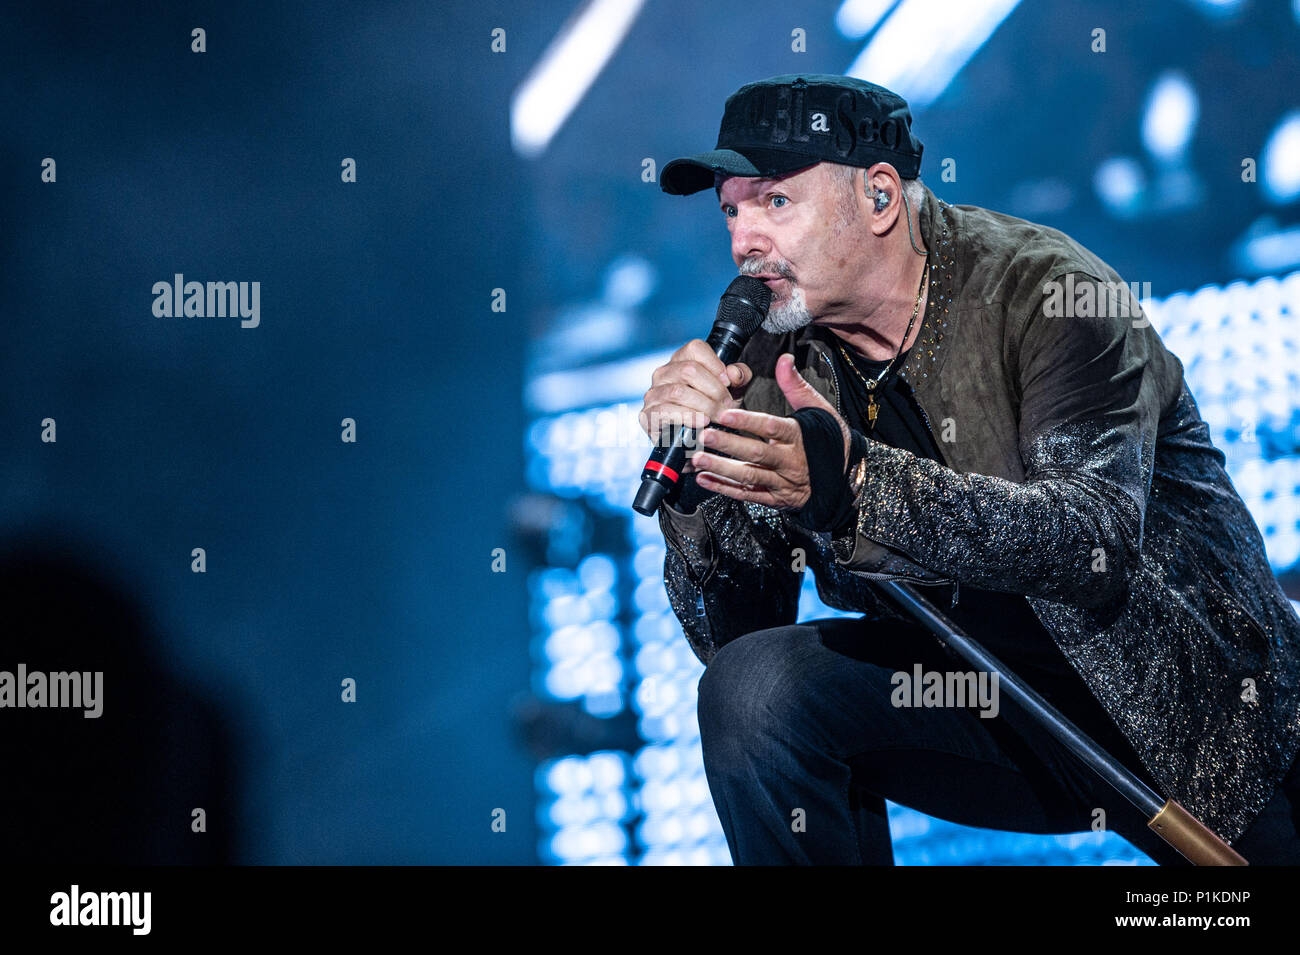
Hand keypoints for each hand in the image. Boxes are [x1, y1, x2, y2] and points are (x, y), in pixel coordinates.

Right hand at [639, 339, 752, 471]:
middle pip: (689, 370)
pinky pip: (666, 411)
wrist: (697, 443)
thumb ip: (739, 377)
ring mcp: (653, 393)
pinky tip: (702, 422)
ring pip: (678, 391)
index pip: (695, 348)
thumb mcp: (733, 391)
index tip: (728, 383)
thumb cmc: (713, 411)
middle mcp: (664, 373)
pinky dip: (688, 416)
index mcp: (682, 360)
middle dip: (713, 390)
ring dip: (703, 405)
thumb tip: (734, 374)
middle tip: (726, 405)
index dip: (715, 364)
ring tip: (716, 416)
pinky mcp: (648, 414)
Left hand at [688, 353, 851, 507]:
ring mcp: (783, 483)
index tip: (725, 414)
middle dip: (729, 445)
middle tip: (704, 435)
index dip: (747, 422)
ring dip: (721, 469)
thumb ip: (795, 385)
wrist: (845, 476)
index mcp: (799, 436)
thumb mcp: (817, 409)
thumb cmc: (828, 438)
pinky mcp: (776, 499)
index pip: (771, 427)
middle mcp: (790, 461)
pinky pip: (749, 495)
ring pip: (750, 476)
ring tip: (697, 459)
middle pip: (756, 453)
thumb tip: (784, 360)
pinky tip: (704, 479)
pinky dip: (725, 489)